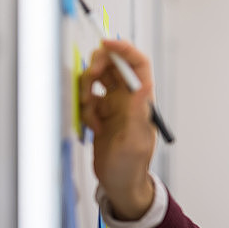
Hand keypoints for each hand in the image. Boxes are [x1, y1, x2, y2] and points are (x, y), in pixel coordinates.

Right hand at [80, 39, 155, 220]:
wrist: (119, 184)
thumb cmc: (132, 167)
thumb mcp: (135, 141)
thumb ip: (137, 113)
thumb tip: (144, 86)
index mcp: (142, 101)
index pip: (138, 64)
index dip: (124, 49)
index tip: (106, 43)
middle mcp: (129, 99)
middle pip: (114, 65)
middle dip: (98, 65)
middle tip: (91, 78)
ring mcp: (114, 106)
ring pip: (96, 80)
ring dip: (87, 90)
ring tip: (92, 113)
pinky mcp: (101, 114)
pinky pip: (87, 98)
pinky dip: (84, 108)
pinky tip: (92, 127)